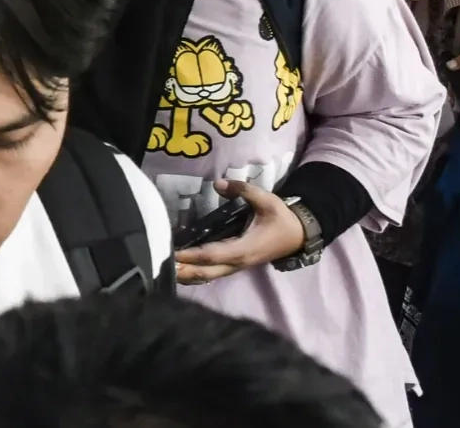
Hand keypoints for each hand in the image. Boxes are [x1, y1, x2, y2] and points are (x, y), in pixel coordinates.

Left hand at [174, 180, 306, 284]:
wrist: (298, 234)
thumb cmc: (281, 218)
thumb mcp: (266, 200)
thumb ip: (242, 190)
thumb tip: (218, 184)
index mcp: (244, 249)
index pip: (213, 254)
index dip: (192, 255)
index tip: (172, 253)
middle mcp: (238, 262)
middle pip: (207, 271)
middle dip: (185, 270)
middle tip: (161, 265)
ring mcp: (238, 265)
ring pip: (210, 274)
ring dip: (189, 274)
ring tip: (166, 269)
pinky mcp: (237, 264)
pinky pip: (214, 271)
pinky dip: (198, 271)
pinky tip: (183, 268)